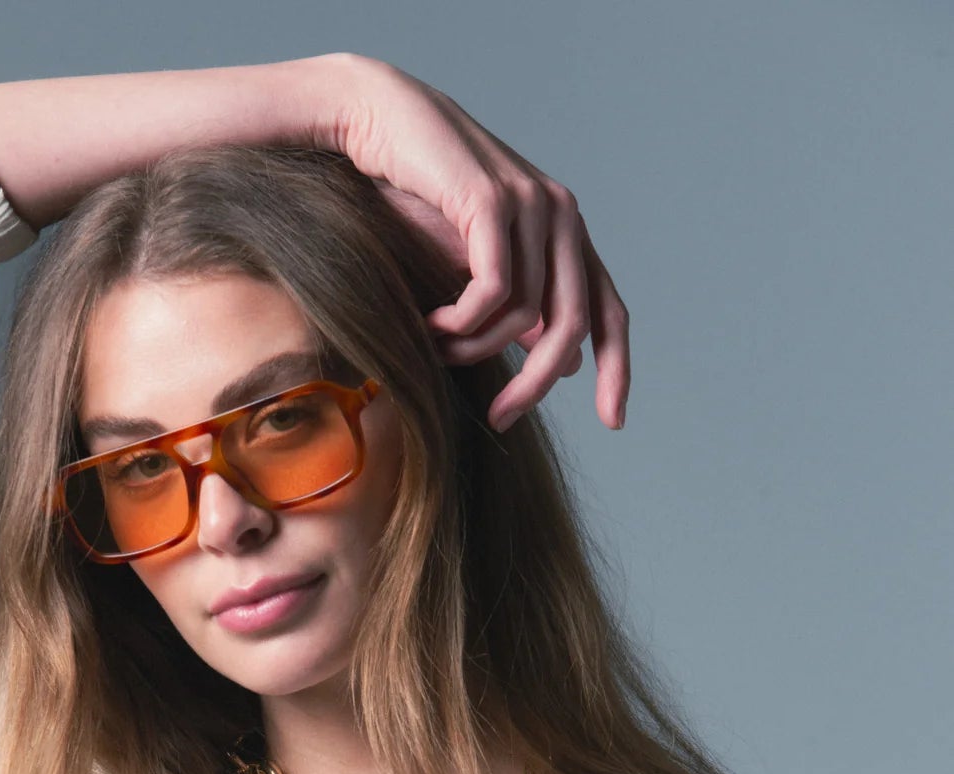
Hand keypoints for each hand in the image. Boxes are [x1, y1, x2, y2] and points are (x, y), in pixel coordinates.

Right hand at [315, 55, 629, 432]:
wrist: (379, 126)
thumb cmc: (420, 197)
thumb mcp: (476, 265)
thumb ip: (523, 309)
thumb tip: (567, 364)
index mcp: (566, 234)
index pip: (609, 312)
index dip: (618, 370)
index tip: (613, 422)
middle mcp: (562, 216)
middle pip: (571, 328)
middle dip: (536, 385)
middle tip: (500, 419)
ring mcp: (532, 204)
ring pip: (524, 317)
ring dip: (475, 348)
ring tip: (438, 347)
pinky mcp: (494, 201)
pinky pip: (492, 292)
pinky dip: (460, 322)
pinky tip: (430, 325)